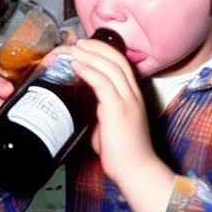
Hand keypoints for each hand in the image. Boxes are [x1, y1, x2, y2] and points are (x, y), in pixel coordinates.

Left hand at [65, 38, 171, 206]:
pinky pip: (103, 83)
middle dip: (96, 47)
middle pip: (116, 58)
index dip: (104, 51)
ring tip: (74, 50)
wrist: (137, 168)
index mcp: (133, 94)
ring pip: (109, 66)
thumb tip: (81, 103)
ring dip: (90, 55)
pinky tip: (78, 65)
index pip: (121, 62)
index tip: (87, 47)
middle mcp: (133, 92)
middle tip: (78, 43)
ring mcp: (127, 99)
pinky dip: (89, 71)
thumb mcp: (110, 124)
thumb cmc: (124, 151)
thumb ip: (99, 110)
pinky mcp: (118, 109)